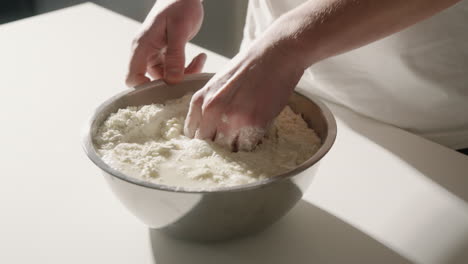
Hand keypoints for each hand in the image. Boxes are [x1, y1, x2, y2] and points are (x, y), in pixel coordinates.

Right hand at [126, 0, 205, 86]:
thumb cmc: (179, 5)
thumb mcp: (179, 30)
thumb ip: (175, 56)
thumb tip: (172, 80)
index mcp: (142, 46)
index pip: (133, 77)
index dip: (145, 88)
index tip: (167, 89)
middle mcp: (146, 52)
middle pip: (153, 80)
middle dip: (174, 82)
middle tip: (193, 73)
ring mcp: (156, 54)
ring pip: (167, 76)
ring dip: (185, 74)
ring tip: (200, 60)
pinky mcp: (166, 54)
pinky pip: (175, 69)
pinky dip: (188, 68)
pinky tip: (200, 57)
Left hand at [184, 37, 304, 150]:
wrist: (276, 53)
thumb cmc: (249, 66)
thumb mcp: (218, 83)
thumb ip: (209, 104)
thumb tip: (209, 128)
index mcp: (201, 100)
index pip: (192, 133)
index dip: (203, 138)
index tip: (213, 139)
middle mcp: (212, 111)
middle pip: (209, 144)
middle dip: (218, 145)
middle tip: (231, 140)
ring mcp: (233, 119)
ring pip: (228, 148)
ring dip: (236, 146)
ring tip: (245, 134)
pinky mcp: (254, 123)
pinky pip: (248, 146)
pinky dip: (252, 143)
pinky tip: (257, 130)